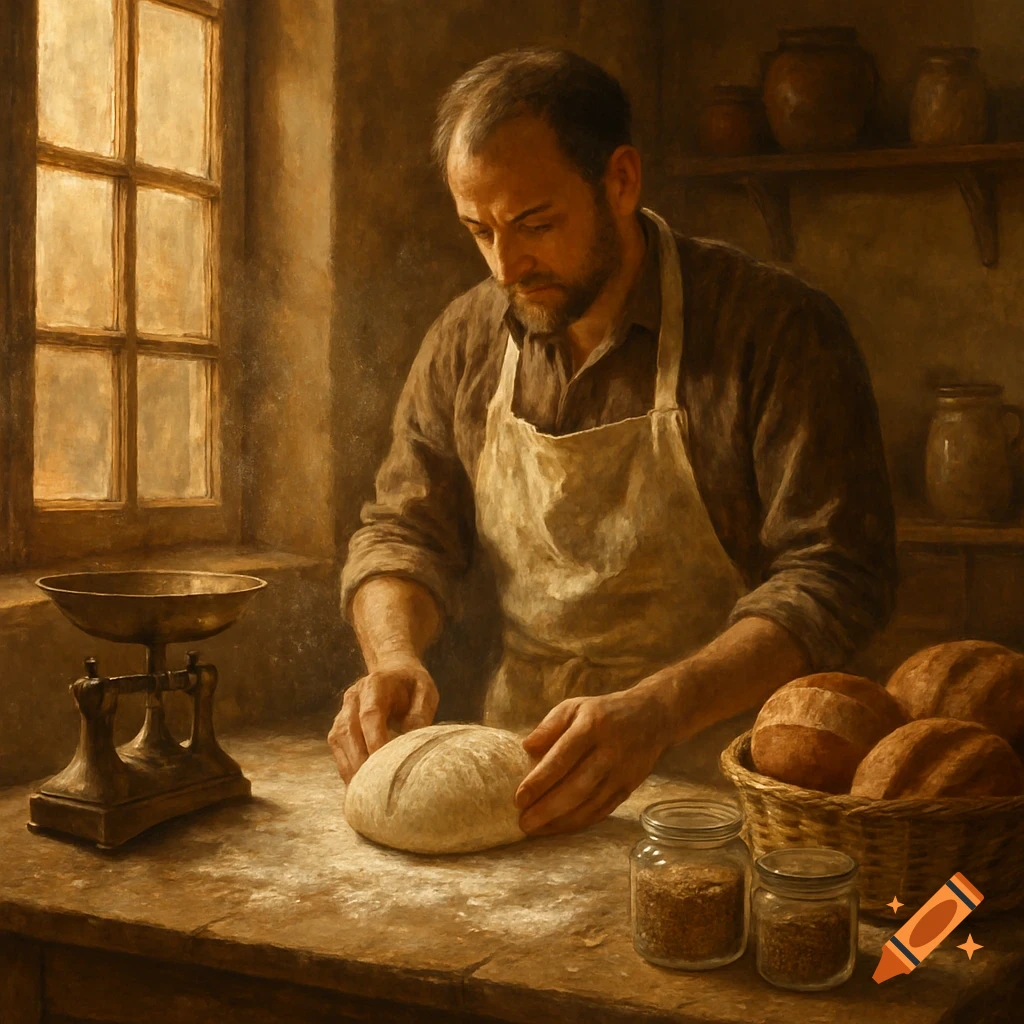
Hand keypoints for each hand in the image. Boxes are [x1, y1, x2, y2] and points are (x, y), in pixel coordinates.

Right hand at [328, 654, 437, 782]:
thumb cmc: (412, 684)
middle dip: (360, 761)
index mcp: (375, 685)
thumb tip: (413, 745)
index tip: (384, 765)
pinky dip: (347, 769)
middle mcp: (353, 698)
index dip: (374, 740)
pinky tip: (358, 788)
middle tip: (373, 788)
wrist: (394, 670)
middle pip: (350, 731)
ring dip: (350, 769)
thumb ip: (420, 714)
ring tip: (364, 795)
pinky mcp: (340, 727)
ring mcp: (343, 712)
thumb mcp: (425, 692)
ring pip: (340, 742)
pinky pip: (339, 750)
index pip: (370, 715)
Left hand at [514, 679, 675, 835]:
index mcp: (591, 726)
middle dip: (548, 808)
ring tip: (536, 830)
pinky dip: (579, 822)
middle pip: (577, 786)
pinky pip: (602, 811)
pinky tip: (559, 827)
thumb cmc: (603, 713)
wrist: (652, 717)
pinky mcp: (628, 788)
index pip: (562, 757)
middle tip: (523, 823)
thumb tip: (526, 748)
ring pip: (590, 804)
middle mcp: (609, 751)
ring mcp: (621, 772)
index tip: (519, 798)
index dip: (540, 780)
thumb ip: (549, 726)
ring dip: (561, 821)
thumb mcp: (575, 707)